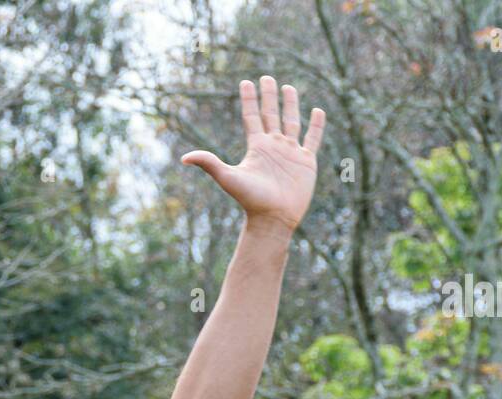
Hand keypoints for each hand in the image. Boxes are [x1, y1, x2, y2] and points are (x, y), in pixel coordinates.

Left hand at [181, 77, 324, 231]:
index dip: (249, 100)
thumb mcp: (228, 177)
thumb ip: (209, 163)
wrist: (273, 218)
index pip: (252, 117)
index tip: (246, 82)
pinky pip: (312, 139)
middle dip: (269, 96)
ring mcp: (290, 152)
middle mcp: (273, 146)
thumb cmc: (250, 200)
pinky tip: (318, 111)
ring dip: (291, 105)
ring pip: (292, 122)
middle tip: (267, 77)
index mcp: (256, 147)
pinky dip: (316, 126)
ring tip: (289, 87)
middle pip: (271, 114)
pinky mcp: (306, 161)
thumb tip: (183, 157)